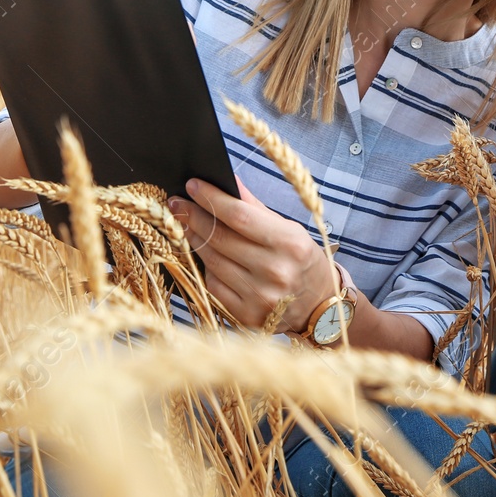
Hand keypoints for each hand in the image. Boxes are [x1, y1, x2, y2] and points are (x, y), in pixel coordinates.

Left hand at [168, 176, 334, 334]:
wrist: (318, 307)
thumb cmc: (302, 261)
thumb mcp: (289, 229)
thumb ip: (255, 207)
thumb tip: (226, 181)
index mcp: (290, 244)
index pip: (239, 216)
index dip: (212, 199)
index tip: (192, 185)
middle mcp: (275, 271)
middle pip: (220, 238)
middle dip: (193, 217)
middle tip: (177, 204)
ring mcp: (260, 297)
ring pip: (213, 261)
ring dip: (194, 240)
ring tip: (184, 224)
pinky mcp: (246, 315)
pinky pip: (214, 285)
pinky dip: (206, 267)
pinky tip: (204, 255)